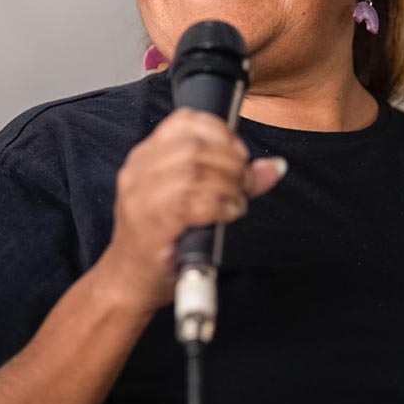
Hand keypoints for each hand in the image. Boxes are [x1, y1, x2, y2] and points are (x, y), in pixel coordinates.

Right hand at [95, 108, 285, 313]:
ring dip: (228, 184)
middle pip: (194, 144)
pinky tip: (227, 214)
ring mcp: (141, 196)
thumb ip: (231, 179)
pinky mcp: (150, 223)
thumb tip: (274, 167)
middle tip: (243, 183)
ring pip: (194, 170)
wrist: (129, 282)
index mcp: (146, 157)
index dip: (221, 131)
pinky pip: (193, 201)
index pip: (185, 120)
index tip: (239, 154)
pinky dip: (220, 205)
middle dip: (231, 161)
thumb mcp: (193, 201)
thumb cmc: (161, 241)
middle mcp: (139, 170)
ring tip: (235, 201)